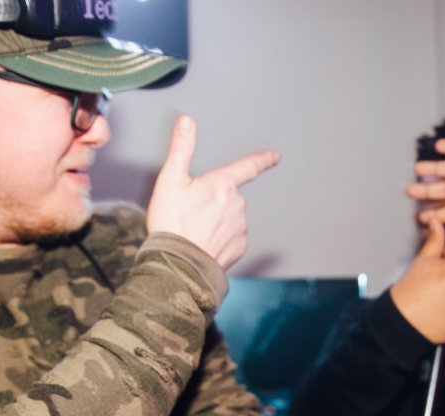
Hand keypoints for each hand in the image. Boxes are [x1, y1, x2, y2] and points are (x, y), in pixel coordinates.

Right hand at [147, 115, 280, 269]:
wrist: (178, 265)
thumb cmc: (172, 224)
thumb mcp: (170, 181)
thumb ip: (181, 148)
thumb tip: (187, 122)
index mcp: (222, 185)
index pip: (247, 167)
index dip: (262, 160)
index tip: (275, 156)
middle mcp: (237, 205)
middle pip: (229, 196)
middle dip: (214, 202)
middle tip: (190, 213)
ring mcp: (240, 227)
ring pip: (231, 217)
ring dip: (216, 221)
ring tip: (194, 231)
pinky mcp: (240, 247)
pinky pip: (232, 237)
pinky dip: (220, 239)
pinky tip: (203, 243)